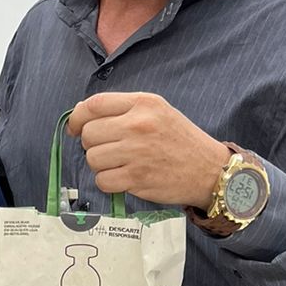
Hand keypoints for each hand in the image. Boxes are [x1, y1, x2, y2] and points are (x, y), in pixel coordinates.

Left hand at [68, 92, 230, 210]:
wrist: (209, 170)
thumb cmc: (180, 140)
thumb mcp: (157, 111)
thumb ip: (122, 109)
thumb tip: (81, 114)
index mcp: (143, 104)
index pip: (93, 105)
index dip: (77, 117)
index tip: (75, 128)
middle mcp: (138, 125)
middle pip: (89, 133)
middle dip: (92, 144)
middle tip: (109, 149)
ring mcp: (137, 152)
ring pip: (92, 158)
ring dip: (100, 164)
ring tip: (120, 163)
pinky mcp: (137, 178)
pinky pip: (102, 180)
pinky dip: (108, 182)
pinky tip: (124, 177)